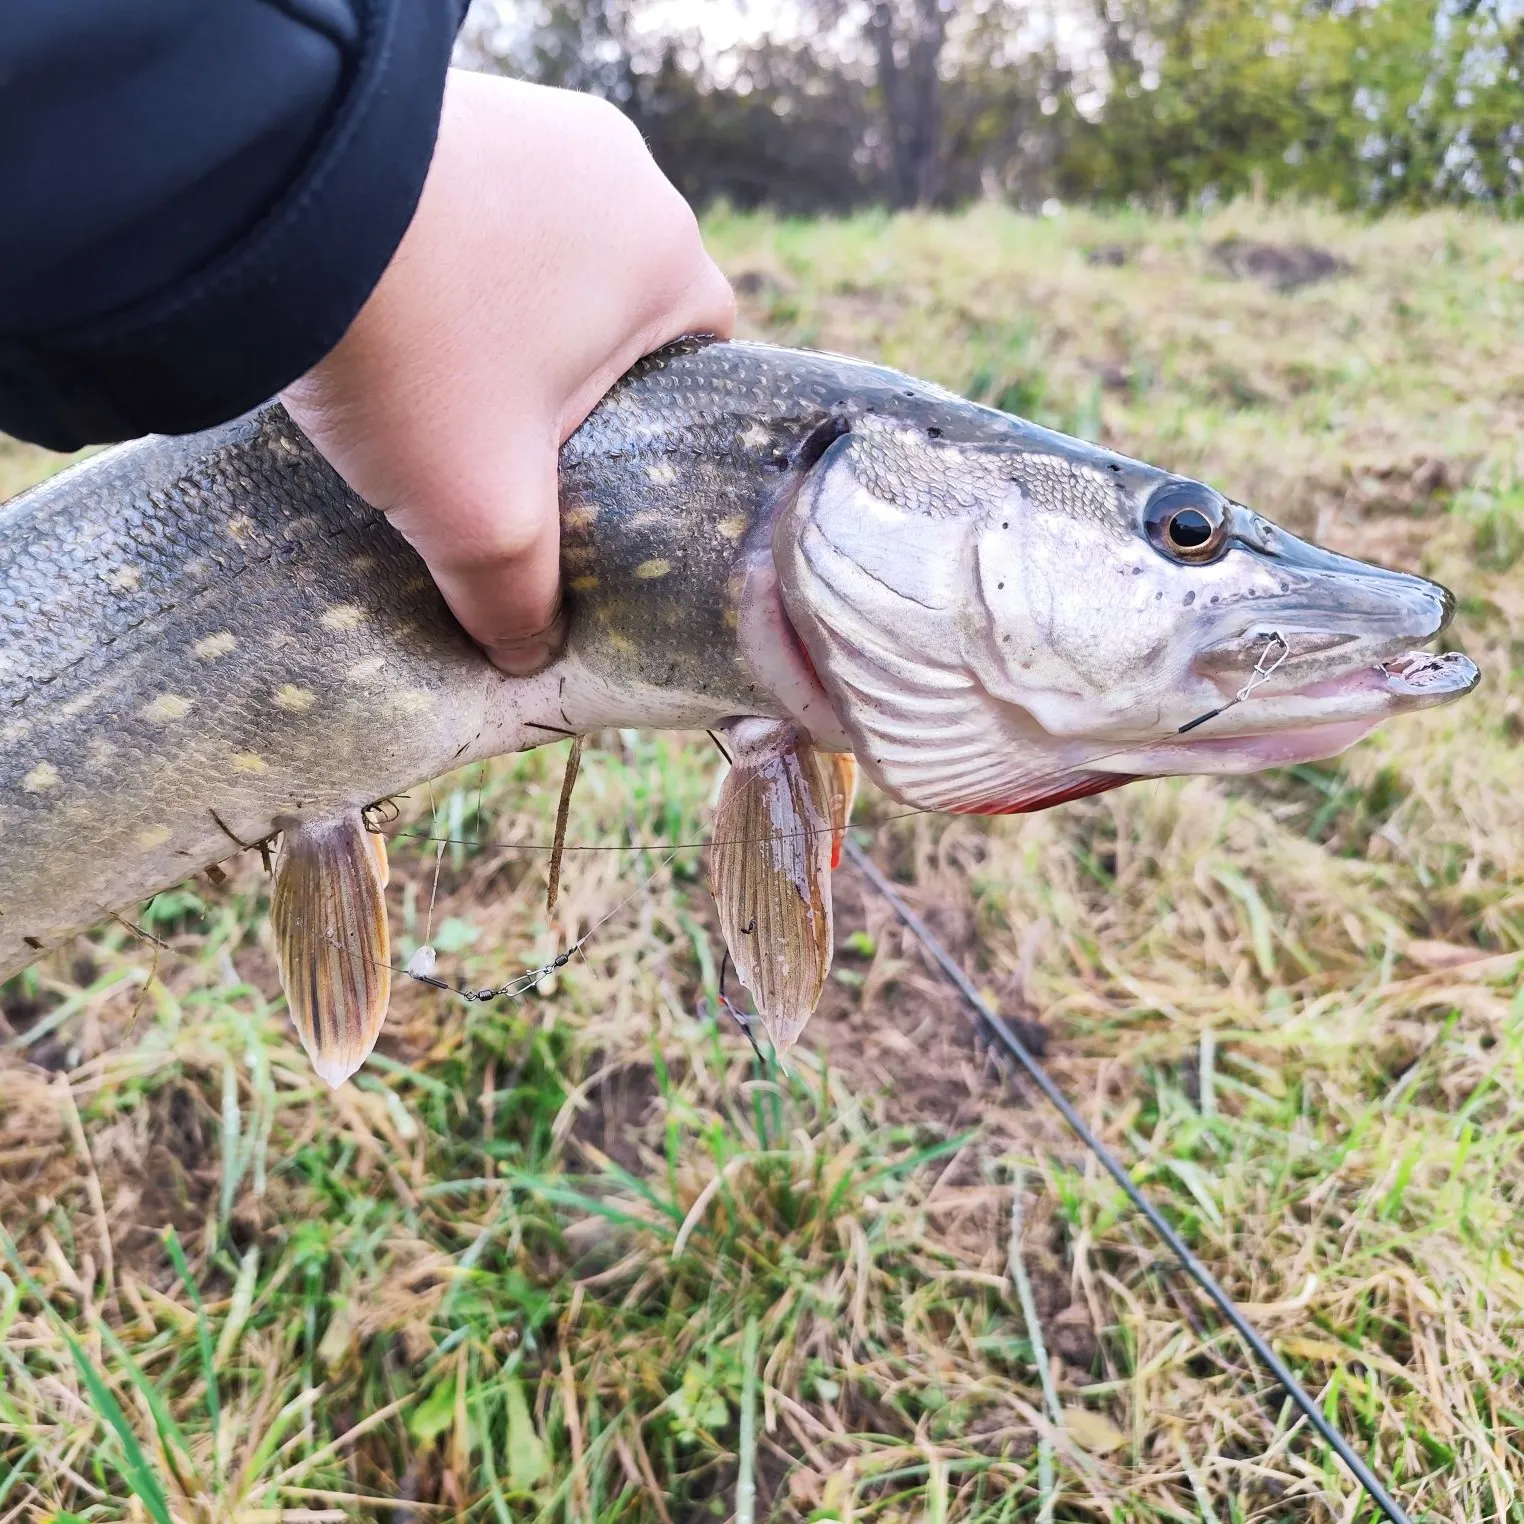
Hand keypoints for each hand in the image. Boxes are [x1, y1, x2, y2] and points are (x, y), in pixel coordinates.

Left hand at [282, 70, 734, 673]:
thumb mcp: (482, 511)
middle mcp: (614, 171)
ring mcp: (528, 127)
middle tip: (509, 453)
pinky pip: (469, 214)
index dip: (658, 432)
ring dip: (497, 327)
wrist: (258, 194)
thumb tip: (525, 652)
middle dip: (566, 384)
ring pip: (539, 261)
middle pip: (616, 312)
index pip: (702, 359)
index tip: (598, 479)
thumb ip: (518, 596)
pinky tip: (391, 326)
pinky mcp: (441, 114)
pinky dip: (441, 272)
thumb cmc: (414, 352)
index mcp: (664, 256)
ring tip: (436, 394)